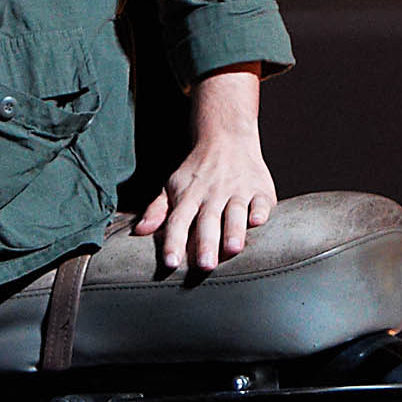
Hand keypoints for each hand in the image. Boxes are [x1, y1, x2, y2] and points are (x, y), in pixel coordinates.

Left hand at [135, 70, 275, 277]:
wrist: (226, 136)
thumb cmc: (196, 170)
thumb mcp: (172, 186)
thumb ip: (157, 210)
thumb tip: (139, 231)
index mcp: (189, 196)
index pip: (178, 221)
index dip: (174, 242)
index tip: (171, 263)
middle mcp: (213, 194)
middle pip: (208, 221)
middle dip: (206, 243)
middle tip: (204, 266)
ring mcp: (238, 191)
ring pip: (236, 212)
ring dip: (234, 230)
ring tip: (232, 249)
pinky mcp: (260, 189)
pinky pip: (262, 202)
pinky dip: (260, 211)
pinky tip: (258, 222)